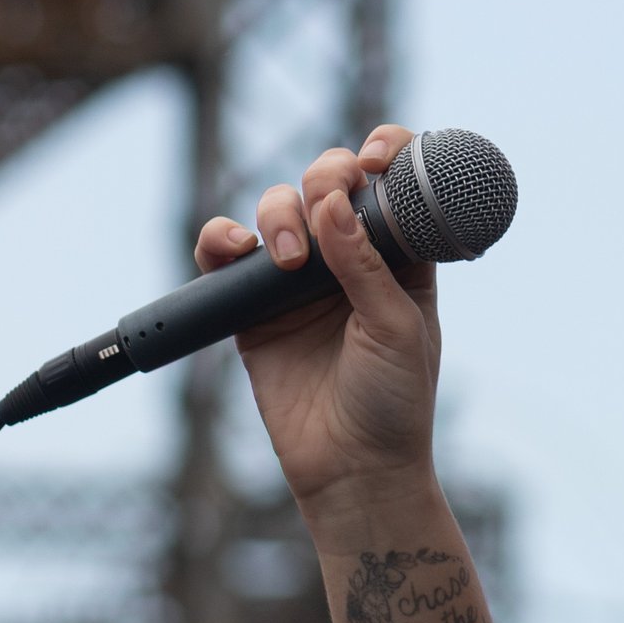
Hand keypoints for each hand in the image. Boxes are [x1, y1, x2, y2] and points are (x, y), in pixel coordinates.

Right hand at [194, 127, 440, 531]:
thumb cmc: (395, 400)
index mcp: (401, 253)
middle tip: (327, 203)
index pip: (392, 182)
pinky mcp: (253, 308)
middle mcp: (350, 255)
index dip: (384, 153)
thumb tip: (332, 202)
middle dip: (326, 175)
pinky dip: (223, 239)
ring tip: (289, 258)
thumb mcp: (396, 326)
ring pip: (279, 209)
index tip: (375, 158)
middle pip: (329, 181)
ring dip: (279, 214)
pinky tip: (236, 250)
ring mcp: (299, 280)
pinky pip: (227, 255)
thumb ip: (365, 264)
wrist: (352, 469)